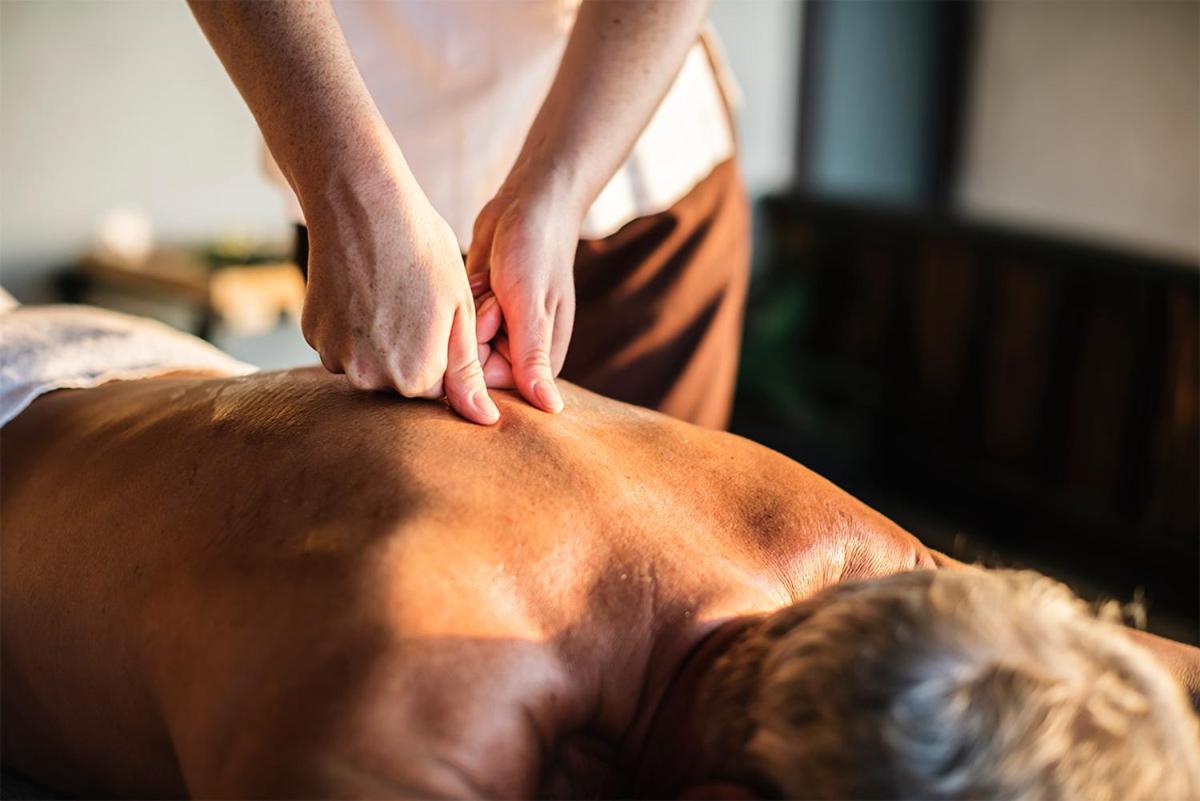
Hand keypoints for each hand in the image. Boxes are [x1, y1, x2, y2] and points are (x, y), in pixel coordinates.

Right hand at [301, 173, 498, 424]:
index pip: (437, 391)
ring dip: (382, 340)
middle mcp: (371, 378)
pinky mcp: (313, 335)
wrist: (360, 205)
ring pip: (371, 363)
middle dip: (413, 351)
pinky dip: (355, 326)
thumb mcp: (459, 311)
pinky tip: (364, 289)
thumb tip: (484, 421)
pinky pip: (343, 343)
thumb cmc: (423, 251)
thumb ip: (467, 373)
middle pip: (401, 381)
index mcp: (415, 378)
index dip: (443, 354)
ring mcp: (336, 357)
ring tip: (390, 291)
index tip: (442, 317)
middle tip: (415, 300)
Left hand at [466, 177, 580, 413]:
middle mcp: (517, 354)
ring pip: (459, 341)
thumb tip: (552, 410)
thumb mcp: (531, 306)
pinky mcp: (479, 313)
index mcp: (538, 363)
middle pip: (469, 363)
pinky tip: (481, 276)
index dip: (482, 347)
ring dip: (468, 308)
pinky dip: (463, 296)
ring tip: (491, 281)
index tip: (497, 313)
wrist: (529, 205)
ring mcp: (496, 333)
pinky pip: (455, 320)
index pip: (487, 383)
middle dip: (475, 326)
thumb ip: (533, 359)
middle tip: (495, 293)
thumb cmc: (537, 252)